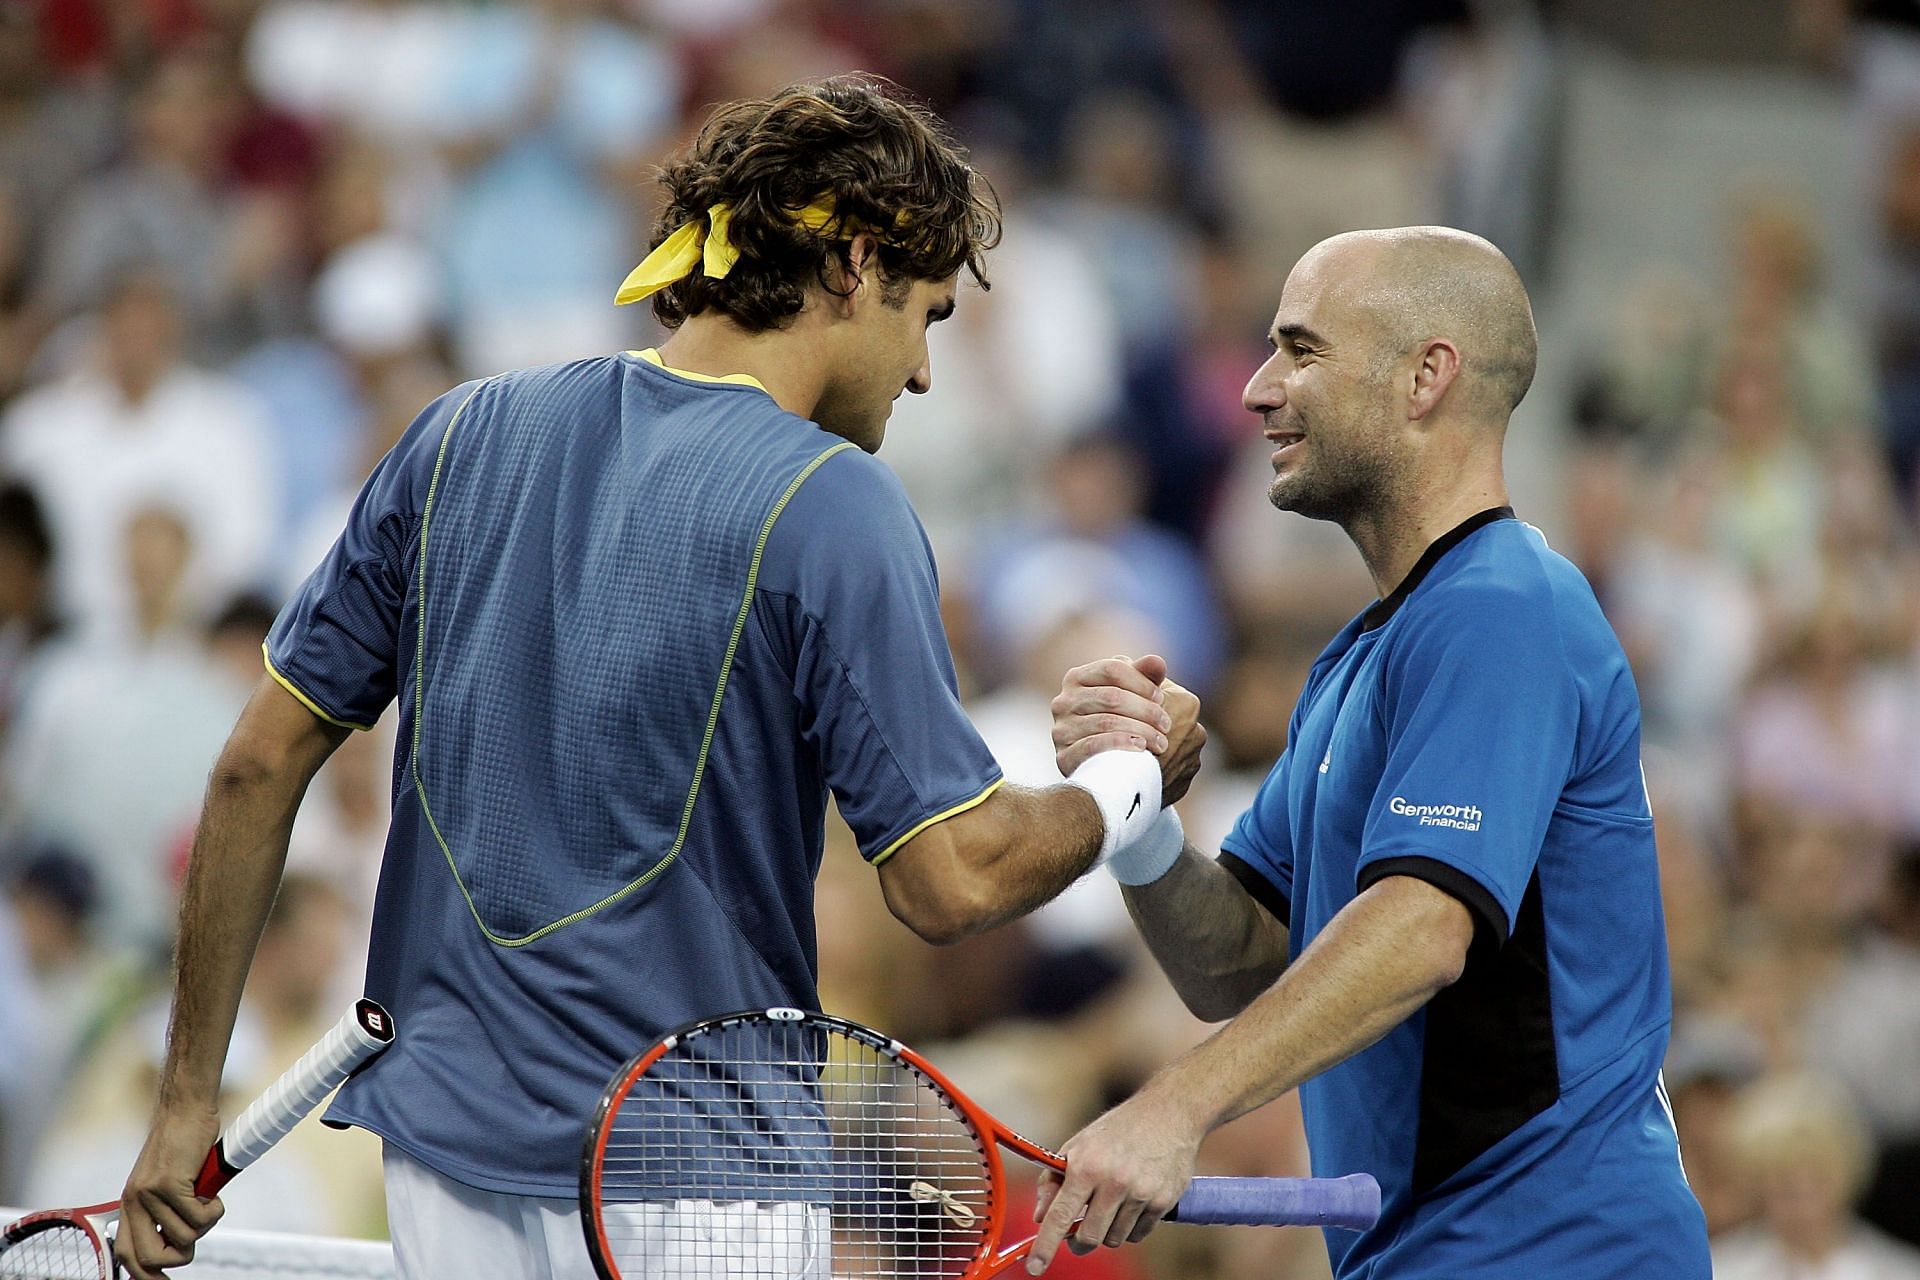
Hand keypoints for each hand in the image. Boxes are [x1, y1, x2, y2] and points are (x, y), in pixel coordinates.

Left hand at [115, 1104, 224, 1279]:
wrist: (186, 1107)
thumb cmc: (185, 1142)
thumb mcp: (168, 1179)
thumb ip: (165, 1208)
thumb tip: (177, 1242)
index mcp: (131, 1204)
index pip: (126, 1254)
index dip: (143, 1275)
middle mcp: (134, 1202)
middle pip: (147, 1259)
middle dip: (178, 1258)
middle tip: (197, 1236)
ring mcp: (150, 1194)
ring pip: (182, 1238)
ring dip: (205, 1226)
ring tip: (209, 1202)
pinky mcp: (170, 1184)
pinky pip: (197, 1218)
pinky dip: (214, 1211)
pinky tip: (214, 1193)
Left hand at [1026, 1088, 1203, 1273]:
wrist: (1169, 1114)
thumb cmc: (1117, 1130)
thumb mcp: (1078, 1145)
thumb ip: (1053, 1180)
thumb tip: (1039, 1216)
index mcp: (1086, 1165)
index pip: (1060, 1216)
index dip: (1045, 1245)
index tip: (1035, 1267)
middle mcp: (1114, 1181)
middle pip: (1089, 1238)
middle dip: (1079, 1242)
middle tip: (1078, 1234)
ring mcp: (1141, 1193)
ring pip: (1114, 1238)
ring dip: (1107, 1231)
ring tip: (1111, 1204)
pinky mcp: (1163, 1201)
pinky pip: (1139, 1234)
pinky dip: (1130, 1227)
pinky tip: (1132, 1203)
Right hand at [1052, 655, 1205, 803]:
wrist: (1105, 770)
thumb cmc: (1123, 723)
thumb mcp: (1133, 696)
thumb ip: (1145, 676)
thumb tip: (1157, 661)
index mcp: (1078, 678)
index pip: (1113, 668)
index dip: (1142, 682)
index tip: (1162, 698)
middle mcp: (1064, 701)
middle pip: (1112, 696)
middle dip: (1146, 710)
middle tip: (1167, 725)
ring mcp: (1061, 729)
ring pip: (1106, 722)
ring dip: (1141, 731)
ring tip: (1161, 742)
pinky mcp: (1063, 756)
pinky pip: (1093, 746)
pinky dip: (1120, 744)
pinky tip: (1141, 749)